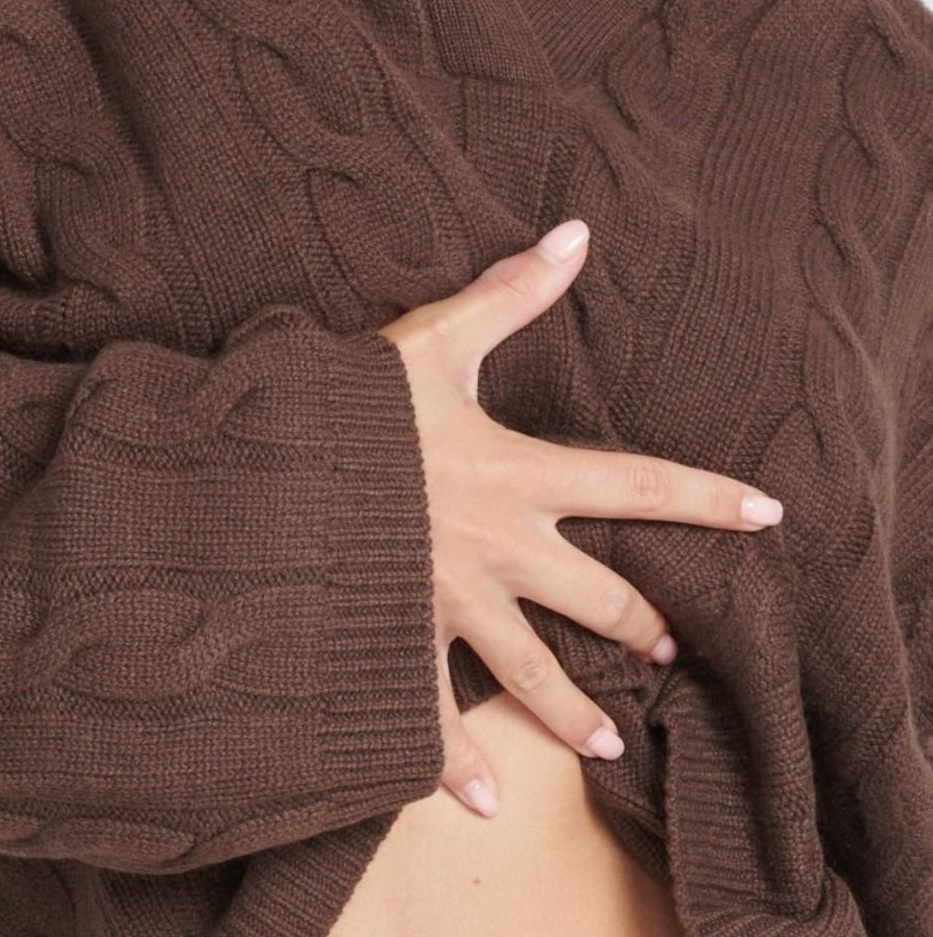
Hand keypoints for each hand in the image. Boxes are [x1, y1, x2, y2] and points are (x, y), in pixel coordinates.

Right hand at [377, 219, 783, 817]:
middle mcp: (499, 549)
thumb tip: (574, 235)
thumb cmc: (352, 402)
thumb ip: (510, 295)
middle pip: (602, 596)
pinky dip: (454, 763)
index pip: (640, 485)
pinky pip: (431, 714)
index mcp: (518, 474)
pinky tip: (478, 804)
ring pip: (533, 670)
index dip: (710, 499)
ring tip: (609, 743)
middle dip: (646, 620)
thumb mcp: (435, 342)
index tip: (768, 517)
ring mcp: (450, 603)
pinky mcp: (399, 638)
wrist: (270, 462)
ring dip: (576, 710)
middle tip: (673, 645)